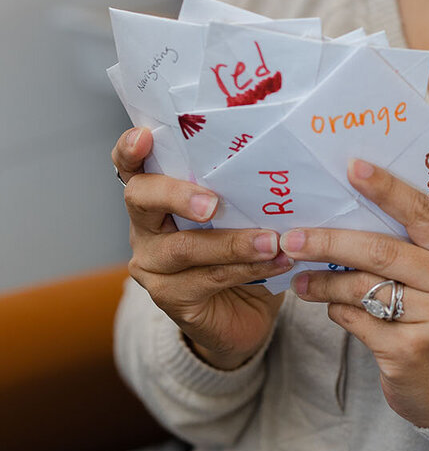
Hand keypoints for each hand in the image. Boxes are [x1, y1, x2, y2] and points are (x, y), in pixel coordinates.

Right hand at [112, 127, 292, 369]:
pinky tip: (277, 263)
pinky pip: (208, 278)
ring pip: (183, 247)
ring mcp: (151, 265)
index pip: (131, 166)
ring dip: (233, 242)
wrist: (244, 314)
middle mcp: (144, 228)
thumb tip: (277, 160)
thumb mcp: (240, 213)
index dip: (130, 150)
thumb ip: (240, 189)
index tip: (145, 136)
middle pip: (141, 199)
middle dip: (177, 195)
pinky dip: (247, 268)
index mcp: (156, 197)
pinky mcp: (169, 297)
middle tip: (213, 203)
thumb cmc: (242, 250)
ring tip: (271, 241)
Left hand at [282, 159, 428, 427]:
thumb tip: (348, 207)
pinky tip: (328, 306)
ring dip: (325, 280)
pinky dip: (336, 310)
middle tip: (293, 237)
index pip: (425, 213)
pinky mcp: (412, 352)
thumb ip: (411, 247)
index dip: (388, 189)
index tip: (352, 168)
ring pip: (366, 287)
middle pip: (385, 251)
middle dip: (331, 241)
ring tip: (299, 277)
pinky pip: (359, 320)